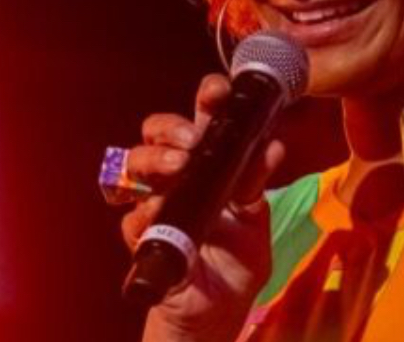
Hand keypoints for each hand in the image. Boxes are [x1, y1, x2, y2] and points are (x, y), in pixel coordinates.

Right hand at [121, 74, 285, 341]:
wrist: (220, 311)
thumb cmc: (235, 261)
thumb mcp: (255, 220)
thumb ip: (256, 184)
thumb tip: (272, 145)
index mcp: (207, 162)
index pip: (200, 119)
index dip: (206, 99)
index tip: (217, 92)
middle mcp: (174, 176)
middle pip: (154, 133)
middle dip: (169, 128)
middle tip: (191, 139)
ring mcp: (153, 204)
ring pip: (131, 164)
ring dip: (152, 160)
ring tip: (177, 168)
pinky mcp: (141, 237)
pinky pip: (131, 217)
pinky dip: (145, 212)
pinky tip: (160, 211)